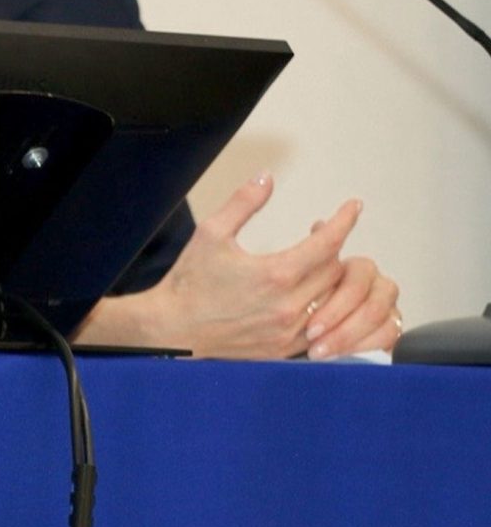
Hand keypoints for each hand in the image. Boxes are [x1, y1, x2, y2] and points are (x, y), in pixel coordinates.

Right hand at [81, 175, 394, 358]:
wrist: (172, 331)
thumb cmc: (189, 282)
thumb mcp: (210, 233)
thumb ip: (243, 202)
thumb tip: (267, 177)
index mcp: (275, 274)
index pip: (327, 243)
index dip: (344, 221)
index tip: (353, 207)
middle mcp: (290, 305)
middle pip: (335, 270)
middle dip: (332, 246)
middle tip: (319, 232)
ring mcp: (290, 331)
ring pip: (334, 299)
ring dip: (331, 276)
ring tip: (317, 261)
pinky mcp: (286, 349)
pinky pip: (323, 325)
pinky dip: (324, 305)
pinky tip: (311, 293)